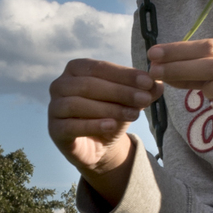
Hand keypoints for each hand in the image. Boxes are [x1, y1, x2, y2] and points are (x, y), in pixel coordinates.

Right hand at [46, 59, 152, 184]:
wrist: (100, 146)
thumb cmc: (111, 114)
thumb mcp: (129, 100)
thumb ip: (142, 90)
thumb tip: (158, 83)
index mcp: (76, 69)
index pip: (99, 67)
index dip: (124, 74)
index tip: (148, 81)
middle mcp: (60, 85)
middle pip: (89, 85)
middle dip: (120, 92)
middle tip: (144, 99)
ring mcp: (54, 107)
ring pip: (79, 104)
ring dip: (109, 108)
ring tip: (134, 114)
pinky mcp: (54, 130)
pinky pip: (72, 125)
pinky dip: (93, 125)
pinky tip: (112, 126)